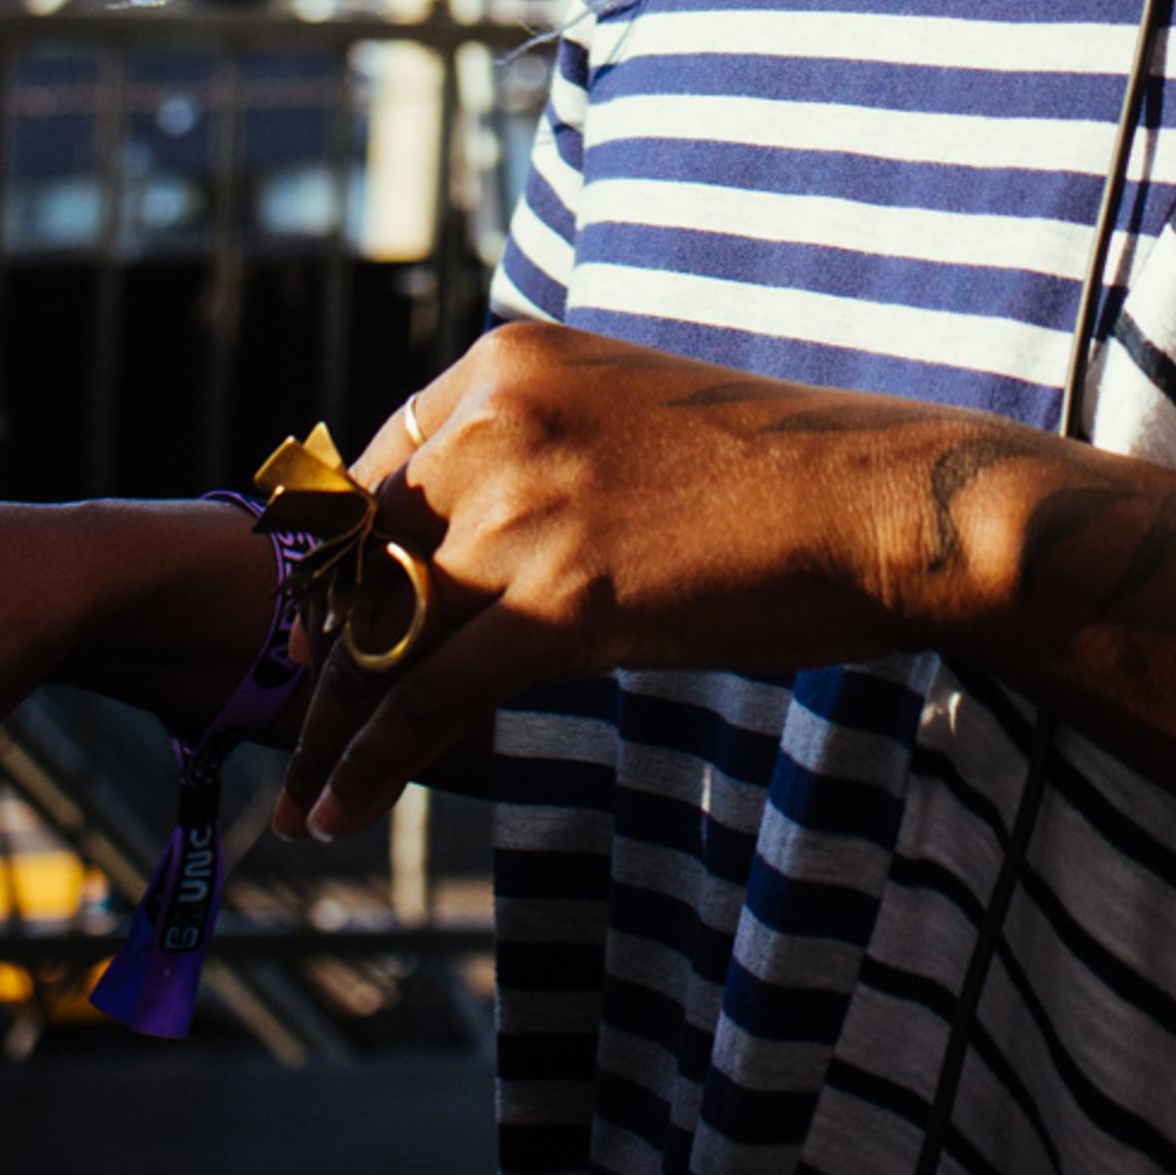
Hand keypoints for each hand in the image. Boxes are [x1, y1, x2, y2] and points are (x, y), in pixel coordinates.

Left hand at [275, 317, 1175, 971]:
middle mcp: (497, 415)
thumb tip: (480, 536)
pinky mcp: (559, 598)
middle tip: (287, 729)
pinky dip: (365, 761)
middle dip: (316, 651)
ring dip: (325, 726)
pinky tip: (330, 814)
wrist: (888, 505)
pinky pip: (424, 693)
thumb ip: (543, 456)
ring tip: (292, 798)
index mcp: (511, 360)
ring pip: (376, 632)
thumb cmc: (786, 477)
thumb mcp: (635, 425)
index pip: (374, 470)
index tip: (316, 638)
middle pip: (357, 553)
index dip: (336, 570)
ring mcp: (525, 502)